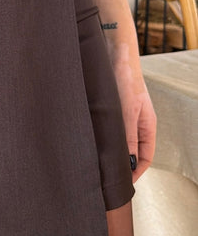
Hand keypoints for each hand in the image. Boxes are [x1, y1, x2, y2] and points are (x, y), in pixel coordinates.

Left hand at [108, 40, 156, 181]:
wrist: (114, 51)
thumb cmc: (125, 77)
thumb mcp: (126, 110)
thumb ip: (127, 136)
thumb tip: (126, 163)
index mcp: (147, 125)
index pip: (145, 157)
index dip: (135, 172)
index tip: (123, 184)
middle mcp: (136, 122)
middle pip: (131, 150)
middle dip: (120, 164)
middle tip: (106, 177)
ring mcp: (123, 115)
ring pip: (117, 140)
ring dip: (109, 151)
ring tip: (95, 162)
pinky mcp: (109, 108)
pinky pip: (107, 128)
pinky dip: (100, 137)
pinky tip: (89, 141)